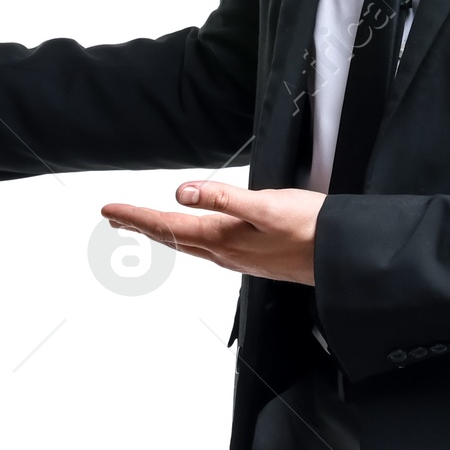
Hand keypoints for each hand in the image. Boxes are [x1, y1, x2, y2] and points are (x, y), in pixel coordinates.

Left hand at [103, 182, 324, 286]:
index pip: (167, 225)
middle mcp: (224, 252)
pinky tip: (194, 235)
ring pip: (188, 243)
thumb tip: (182, 192)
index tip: (109, 210)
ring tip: (144, 225)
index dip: (135, 217)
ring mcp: (238, 258)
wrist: (341, 258)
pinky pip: (207, 247)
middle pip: (171, 237)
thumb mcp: (266, 206)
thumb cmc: (310, 230)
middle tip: (113, 219)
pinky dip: (188, 237)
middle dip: (140, 227)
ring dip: (162, 232)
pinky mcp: (252, 257)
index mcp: (223, 238)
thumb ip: (224, 198)